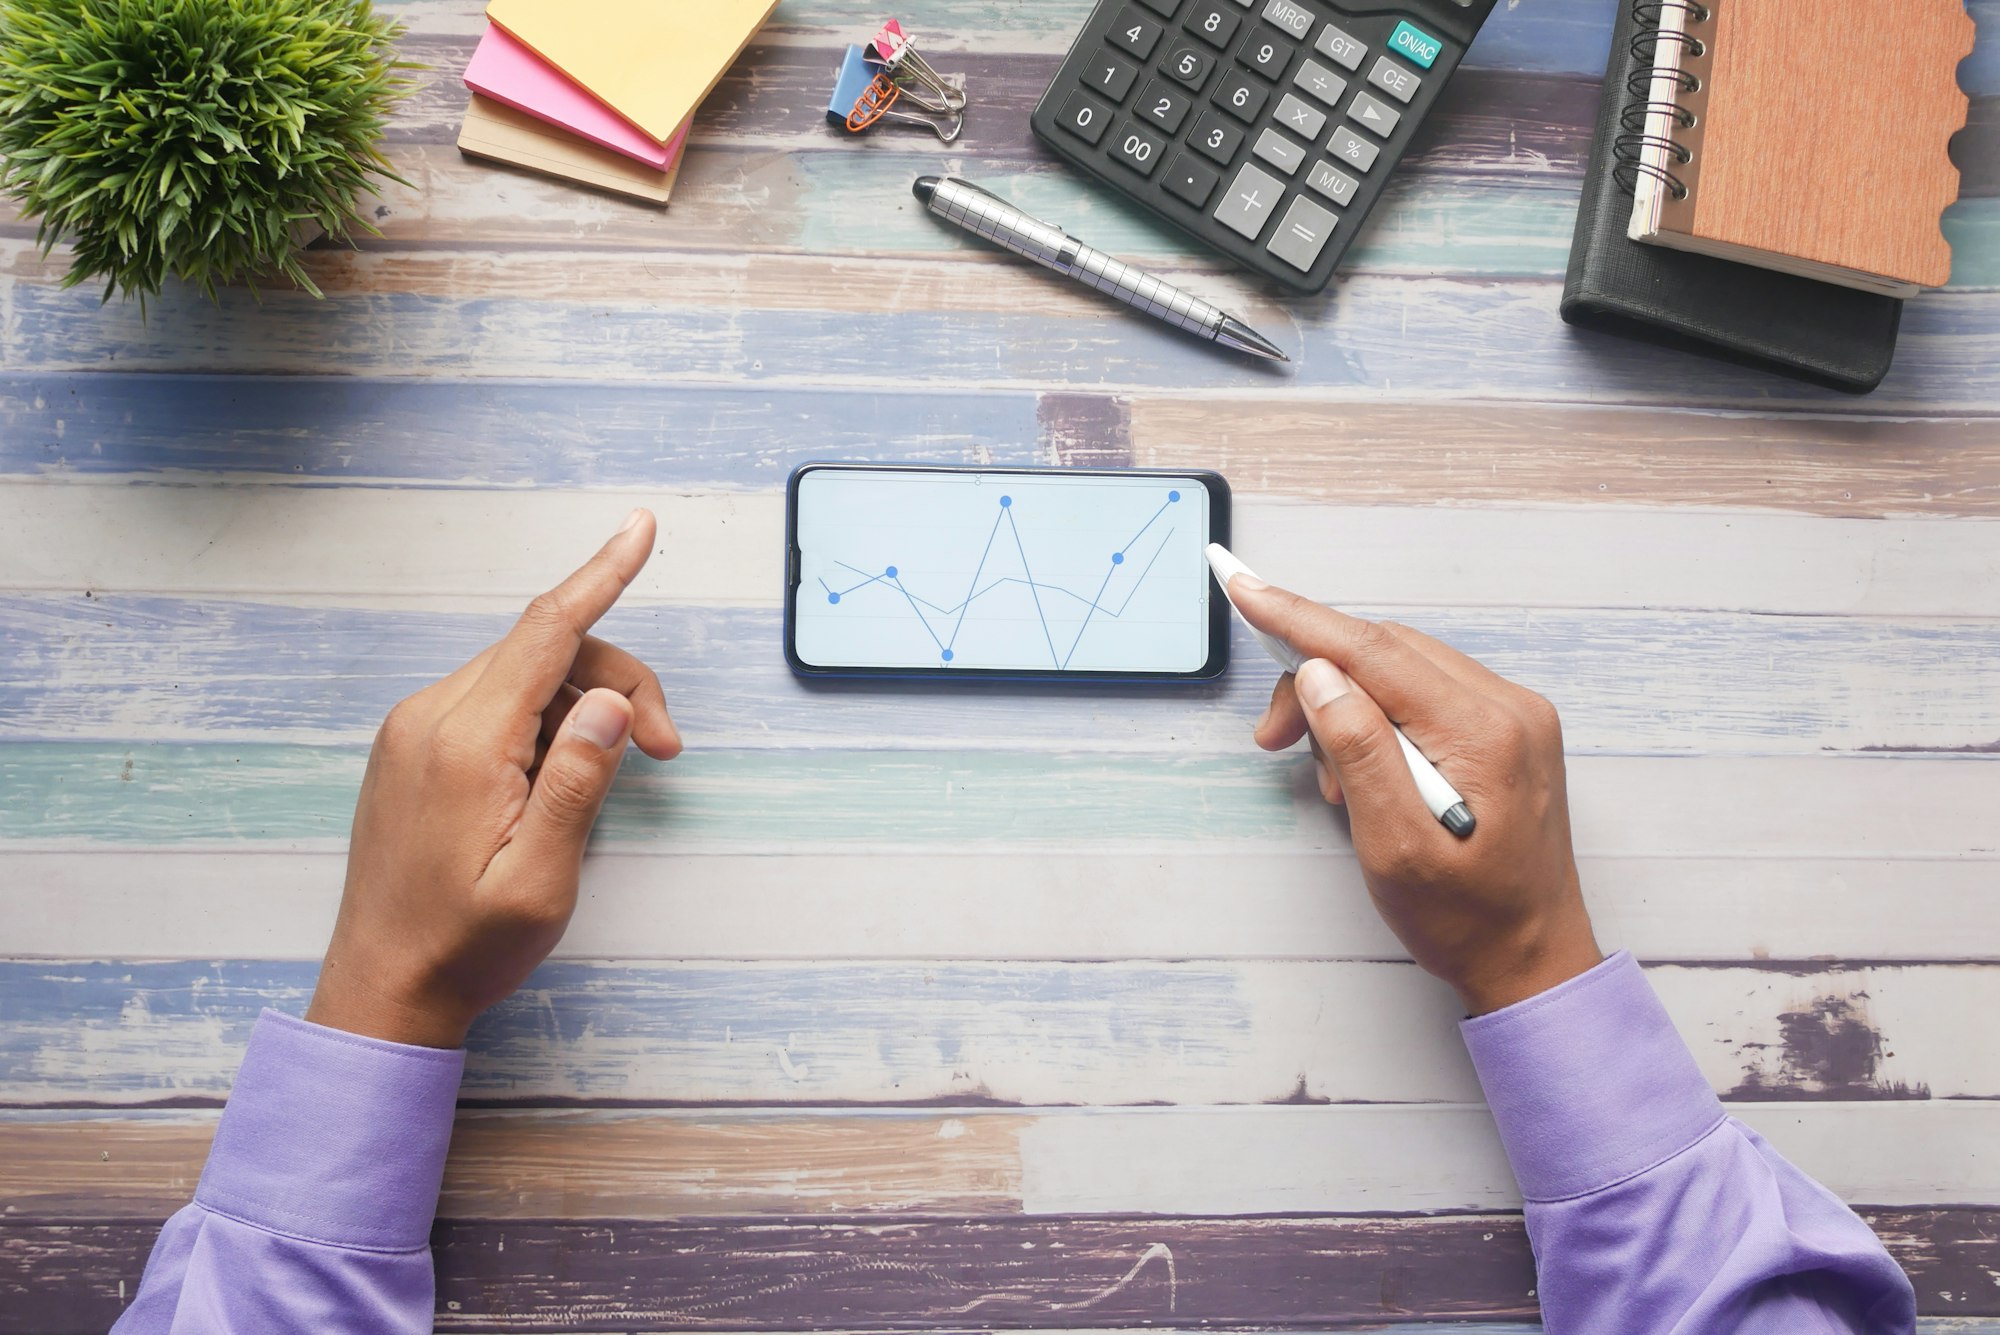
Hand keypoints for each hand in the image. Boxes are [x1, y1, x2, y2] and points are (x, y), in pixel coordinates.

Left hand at [306, 510, 681, 1047]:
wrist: (383, 988)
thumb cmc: (466, 944)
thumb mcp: (542, 878)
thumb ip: (579, 782)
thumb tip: (608, 702)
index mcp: (465, 743)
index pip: (546, 632)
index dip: (601, 575)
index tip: (640, 530)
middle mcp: (430, 718)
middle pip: (545, 651)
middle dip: (617, 682)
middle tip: (668, 750)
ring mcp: (416, 730)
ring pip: (523, 674)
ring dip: (584, 703)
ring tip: (622, 771)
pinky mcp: (414, 747)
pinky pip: (494, 701)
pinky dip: (544, 719)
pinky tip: (561, 776)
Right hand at [1228, 574, 1600, 1015]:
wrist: (1533, 963)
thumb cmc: (1467, 920)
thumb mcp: (1394, 847)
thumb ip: (1358, 751)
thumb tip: (1320, 674)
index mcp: (1485, 732)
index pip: (1374, 651)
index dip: (1300, 620)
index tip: (1244, 588)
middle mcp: (1509, 708)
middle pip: (1385, 652)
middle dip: (1317, 681)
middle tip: (1272, 738)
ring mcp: (1514, 716)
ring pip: (1401, 669)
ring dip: (1347, 707)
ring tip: (1332, 782)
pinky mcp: (1507, 732)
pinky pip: (1425, 694)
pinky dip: (1379, 721)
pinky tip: (1365, 775)